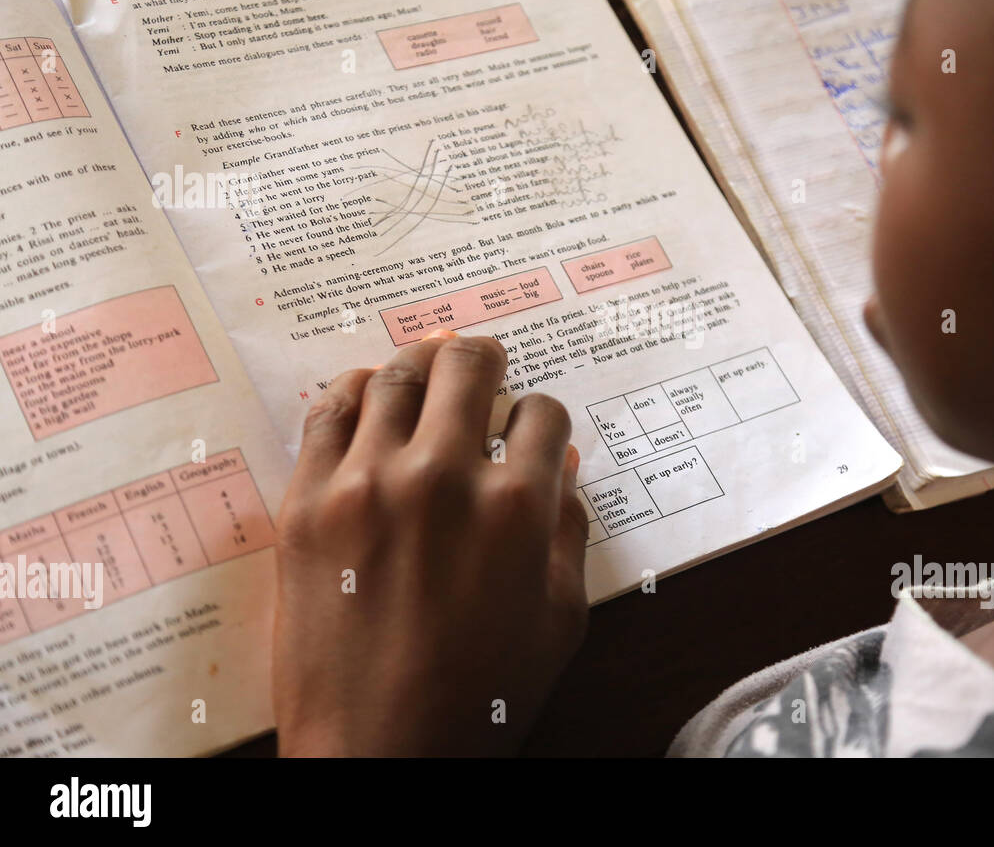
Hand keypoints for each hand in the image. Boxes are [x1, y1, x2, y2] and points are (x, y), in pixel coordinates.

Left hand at [271, 332, 587, 755]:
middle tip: (482, 359)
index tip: (529, 429)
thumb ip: (569, 529)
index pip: (542, 414)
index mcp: (517, 506)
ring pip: (398, 376)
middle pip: (468, 368)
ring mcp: (368, 483)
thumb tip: (561, 465)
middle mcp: (444, 476)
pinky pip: (328, 412)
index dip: (542, 417)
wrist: (380, 753)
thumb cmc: (483, 698)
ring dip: (421, 360)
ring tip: (427, 361)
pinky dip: (353, 387)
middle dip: (484, 357)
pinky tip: (367, 388)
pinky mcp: (307, 502)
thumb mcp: (561, 617)